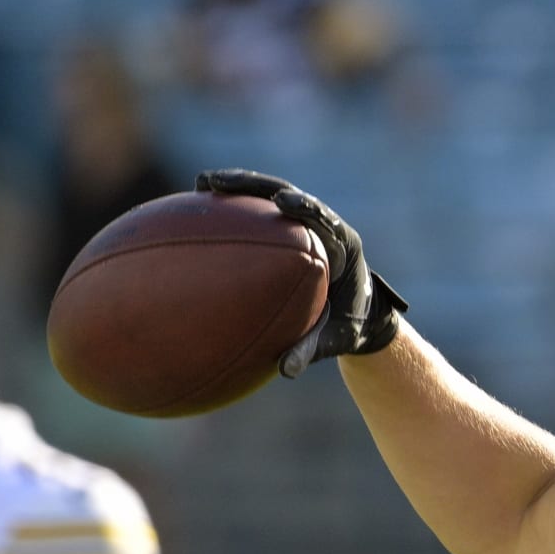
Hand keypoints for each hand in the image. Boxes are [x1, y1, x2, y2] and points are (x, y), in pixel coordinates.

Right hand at [195, 169, 407, 376]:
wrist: (359, 316)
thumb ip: (312, 350)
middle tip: (221, 182)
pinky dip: (230, 210)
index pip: (323, 218)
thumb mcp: (335, 340)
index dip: (304, 206)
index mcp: (344, 246)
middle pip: (286, 193)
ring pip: (267, 196)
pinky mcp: (285, 229)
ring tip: (201, 184)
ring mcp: (302, 224)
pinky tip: (195, 209)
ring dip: (237, 187)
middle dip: (255, 185)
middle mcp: (323, 227)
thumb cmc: (349, 326)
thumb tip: (286, 371)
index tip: (282, 203)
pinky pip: (256, 215)